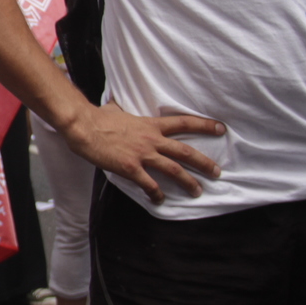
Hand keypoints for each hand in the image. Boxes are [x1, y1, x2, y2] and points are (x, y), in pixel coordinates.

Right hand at [63, 100, 224, 203]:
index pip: (184, 123)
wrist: (84, 127)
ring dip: (189, 182)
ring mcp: (143, 155)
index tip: (220, 128)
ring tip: (197, 191)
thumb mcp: (115, 109)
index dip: (204, 125)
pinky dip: (157, 194)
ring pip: (174, 170)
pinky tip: (159, 199)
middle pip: (185, 151)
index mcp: (150, 125)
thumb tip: (115, 105)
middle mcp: (152, 140)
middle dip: (204, 163)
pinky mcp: (131, 168)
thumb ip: (122, 110)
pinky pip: (150, 184)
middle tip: (216, 172)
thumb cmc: (97, 117)